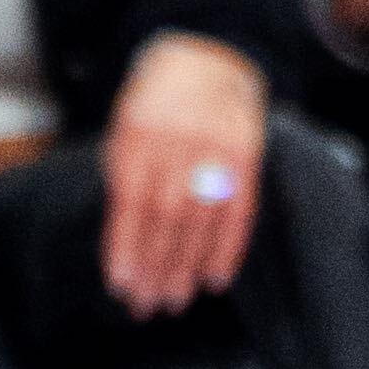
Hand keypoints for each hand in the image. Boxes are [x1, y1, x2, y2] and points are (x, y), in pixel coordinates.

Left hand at [104, 32, 269, 315]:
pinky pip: (239, 211)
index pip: (131, 203)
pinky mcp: (247, 157)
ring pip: (202, 220)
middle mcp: (180, 142)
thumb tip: (125, 248)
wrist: (207, 62)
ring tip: (174, 300)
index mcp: (140, 134)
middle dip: (156, 267)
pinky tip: (214, 279)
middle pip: (167, 218)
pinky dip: (227, 249)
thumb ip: (125, 179)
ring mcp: (217, 149)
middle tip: (148, 306)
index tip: (121, 286)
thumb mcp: (126, 130)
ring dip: (187, 266)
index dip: (126, 248)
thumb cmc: (155, 106)